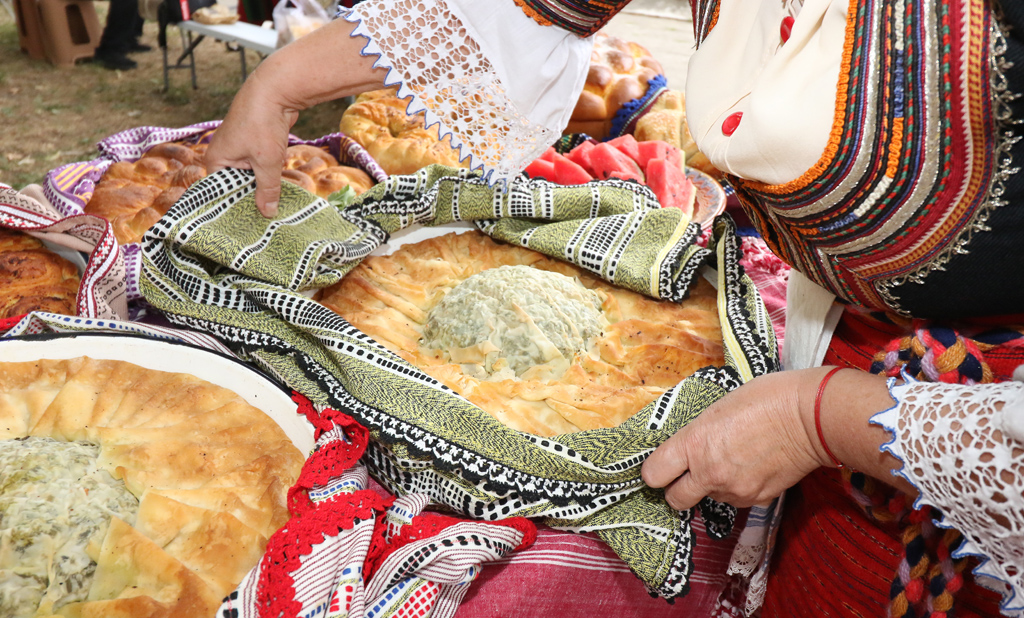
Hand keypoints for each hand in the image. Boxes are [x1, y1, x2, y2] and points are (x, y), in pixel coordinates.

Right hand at [204, 68, 296, 217]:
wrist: (276, 89)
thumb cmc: (262, 123)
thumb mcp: (266, 162)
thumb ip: (267, 189)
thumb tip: (267, 213)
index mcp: (216, 160)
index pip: (221, 192)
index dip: (235, 206)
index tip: (249, 225)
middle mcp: (224, 154)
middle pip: (237, 184)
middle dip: (252, 197)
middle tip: (265, 221)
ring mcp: (239, 148)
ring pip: (251, 175)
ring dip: (263, 185)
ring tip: (273, 209)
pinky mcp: (255, 143)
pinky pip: (260, 165)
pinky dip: (269, 173)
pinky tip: (280, 189)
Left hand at [641, 369, 830, 509]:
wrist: (811, 417)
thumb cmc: (766, 398)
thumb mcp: (717, 408)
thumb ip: (697, 434)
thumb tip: (687, 447)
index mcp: (694, 444)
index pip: (653, 474)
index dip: (654, 471)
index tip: (661, 465)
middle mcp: (709, 473)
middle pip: (675, 499)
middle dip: (677, 488)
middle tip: (687, 473)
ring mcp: (734, 490)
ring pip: (709, 498)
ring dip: (712, 485)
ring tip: (731, 459)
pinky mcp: (757, 500)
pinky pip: (736, 499)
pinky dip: (738, 487)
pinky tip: (751, 465)